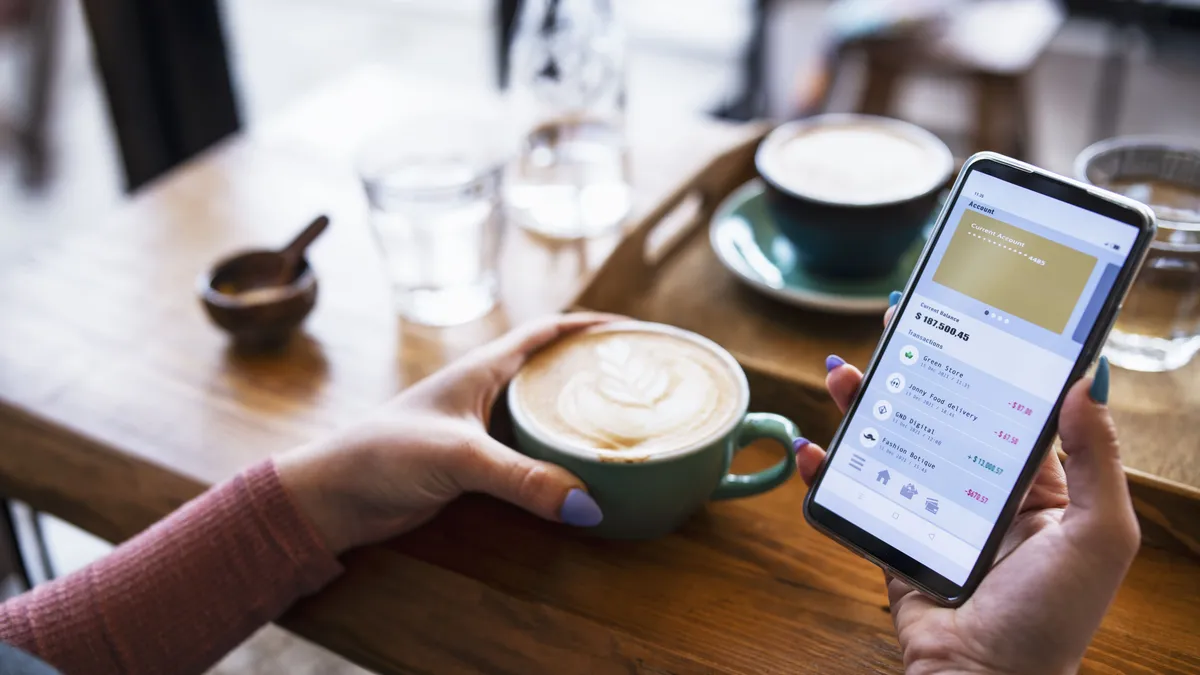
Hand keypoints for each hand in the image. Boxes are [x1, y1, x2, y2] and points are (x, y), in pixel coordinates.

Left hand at [276, 313, 617, 553]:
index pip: (548, 332)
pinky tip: (583, 472)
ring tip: (628, 427)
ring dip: (580, 417)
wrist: (333, 496)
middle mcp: (486, 392)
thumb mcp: (459, 458)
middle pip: (554, 371)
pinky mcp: (476, 465)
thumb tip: (589, 504)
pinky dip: (560, 457)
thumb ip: (522, 479)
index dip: (593, 326)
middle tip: (645, 383)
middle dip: (597, 371)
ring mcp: (481, 429)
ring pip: (544, 414)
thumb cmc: (384, 456)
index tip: (637, 332)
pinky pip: (531, 453)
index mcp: (483, 370)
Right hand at [798, 305, 1139, 674]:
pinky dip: (824, 475)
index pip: (1005, 405)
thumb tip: (1084, 383)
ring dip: (861, 408)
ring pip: (889, 445)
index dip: (984, 357)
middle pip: (938, 413)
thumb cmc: (1053, 619)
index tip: (965, 312)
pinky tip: (811, 451)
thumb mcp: (1097, 535)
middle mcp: (978, 493)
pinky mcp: (890, 541)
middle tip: (895, 322)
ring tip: (839, 374)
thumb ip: (1096, 460)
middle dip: (912, 366)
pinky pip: (852, 499)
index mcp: (1036, 487)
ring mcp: (930, 515)